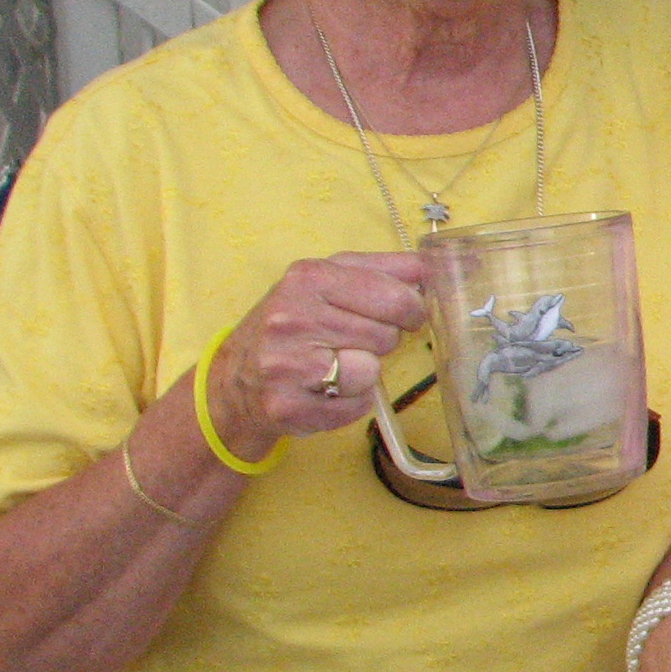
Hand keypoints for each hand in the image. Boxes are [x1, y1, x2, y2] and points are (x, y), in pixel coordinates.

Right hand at [206, 252, 427, 460]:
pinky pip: (356, 405)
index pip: (395, 296)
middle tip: (350, 341)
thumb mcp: (329, 281)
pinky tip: (324, 391)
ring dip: (364, 374)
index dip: (410, 311)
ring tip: (333, 366)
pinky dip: (350, 402)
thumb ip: (385, 269)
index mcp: (308, 277)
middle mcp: (292, 317)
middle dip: (380, 341)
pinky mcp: (288, 405)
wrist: (236, 378)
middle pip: (386, 335)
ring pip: (371, 372)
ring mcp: (286, 363)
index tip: (403, 316)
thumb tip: (435, 266)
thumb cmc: (294, 325)